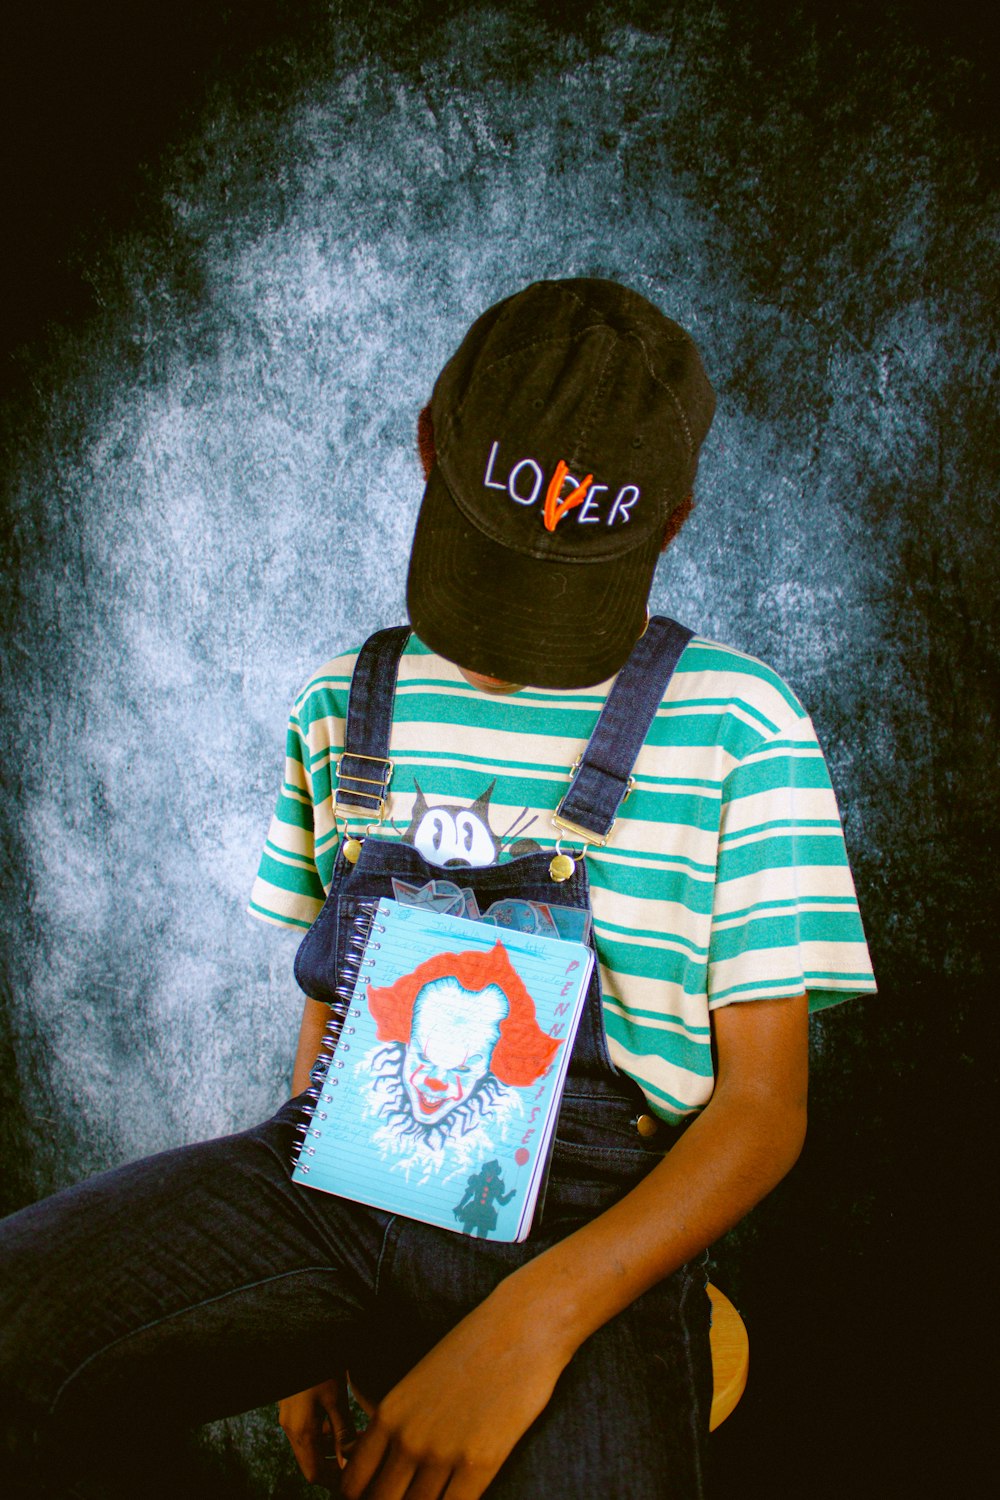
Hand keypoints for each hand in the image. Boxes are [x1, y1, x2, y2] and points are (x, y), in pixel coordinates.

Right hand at [279, 1373, 363, 1488]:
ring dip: (329, 1448)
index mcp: (302, 1431)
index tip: (355, 1474)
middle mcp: (290, 1428)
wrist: (300, 1337)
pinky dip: (322, 1432)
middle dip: (335, 1464)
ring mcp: (288, 1418)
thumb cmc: (319, 1365)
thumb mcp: (336, 1398)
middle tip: (358, 1453)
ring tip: (354, 1433)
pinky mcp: (290, 1407)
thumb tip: (349, 1462)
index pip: (314, 1475)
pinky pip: (305, 1430)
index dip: (334, 1480)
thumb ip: (343, 1432)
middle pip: (311, 1463)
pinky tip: (338, 1417)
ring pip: (308, 1447)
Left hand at [340, 1285, 571, 1499]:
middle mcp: (407, 1437)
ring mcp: (442, 1452)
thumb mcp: (421, 1382)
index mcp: (388, 1414)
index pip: (353, 1484)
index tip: (381, 1497)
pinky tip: (460, 1498)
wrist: (522, 1325)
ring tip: (436, 1497)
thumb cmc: (475, 1350)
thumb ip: (400, 1423)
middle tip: (409, 1497)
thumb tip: (391, 1466)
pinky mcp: (479, 1462)